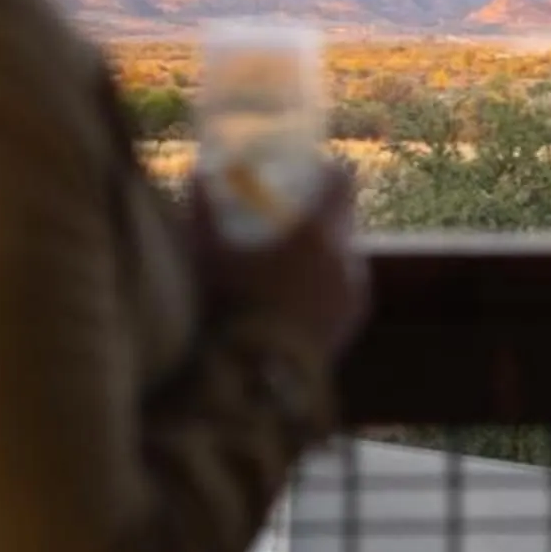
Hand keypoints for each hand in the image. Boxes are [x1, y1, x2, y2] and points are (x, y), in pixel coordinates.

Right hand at [192, 163, 369, 359]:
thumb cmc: (227, 309)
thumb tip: (197, 172)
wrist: (253, 381)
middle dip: (319, 215)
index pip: (342, 182)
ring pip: (345, 256)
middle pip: (343, 219)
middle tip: (290, 220)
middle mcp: (346, 259)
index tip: (310, 170)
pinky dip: (326, 286)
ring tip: (289, 265)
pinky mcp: (353, 323)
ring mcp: (354, 294)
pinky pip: (344, 290)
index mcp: (317, 234)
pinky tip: (296, 297)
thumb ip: (202, 210)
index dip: (328, 170)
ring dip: (323, 254)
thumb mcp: (207, 255)